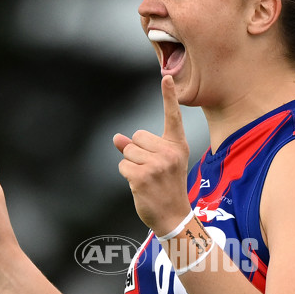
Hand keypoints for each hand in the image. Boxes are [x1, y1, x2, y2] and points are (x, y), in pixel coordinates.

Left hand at [113, 76, 190, 234]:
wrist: (173, 216)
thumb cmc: (167, 188)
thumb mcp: (161, 164)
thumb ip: (140, 149)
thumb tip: (117, 138)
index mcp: (177, 146)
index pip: (173, 116)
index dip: (168, 96)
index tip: (166, 77)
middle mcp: (170, 152)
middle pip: (136, 137)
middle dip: (136, 152)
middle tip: (152, 171)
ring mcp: (157, 164)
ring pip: (127, 152)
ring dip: (131, 165)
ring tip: (147, 179)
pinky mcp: (142, 176)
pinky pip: (122, 166)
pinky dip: (126, 175)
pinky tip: (140, 186)